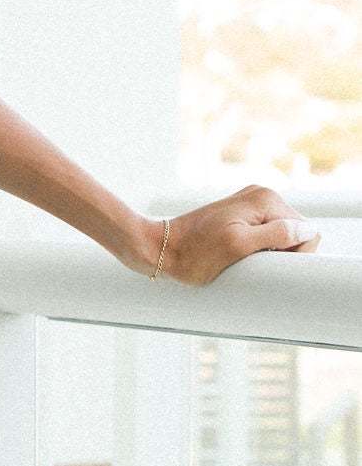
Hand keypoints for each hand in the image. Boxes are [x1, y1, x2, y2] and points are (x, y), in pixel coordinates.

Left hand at [134, 184, 320, 284]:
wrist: (159, 249)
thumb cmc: (193, 255)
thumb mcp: (236, 248)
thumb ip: (275, 236)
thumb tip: (307, 232)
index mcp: (266, 199)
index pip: (306, 230)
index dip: (296, 255)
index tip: (272, 269)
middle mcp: (262, 196)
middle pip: (295, 231)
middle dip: (284, 252)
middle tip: (255, 267)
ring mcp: (251, 204)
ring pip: (281, 234)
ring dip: (271, 252)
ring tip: (245, 263)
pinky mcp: (240, 215)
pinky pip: (264, 233)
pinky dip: (259, 248)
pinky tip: (241, 258)